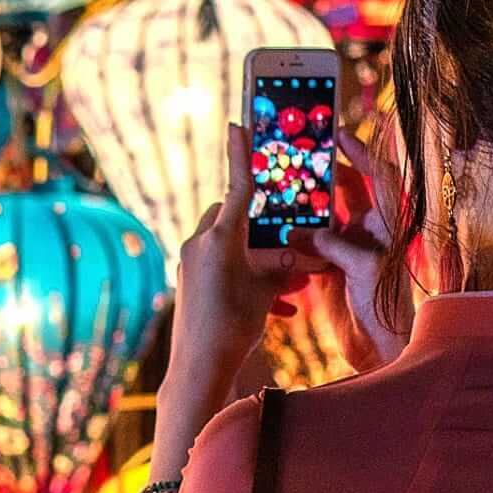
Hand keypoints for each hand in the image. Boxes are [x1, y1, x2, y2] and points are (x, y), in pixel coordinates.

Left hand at [151, 123, 307, 484]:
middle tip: (288, 235)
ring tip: (292, 280)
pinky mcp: (190, 282)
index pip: (237, 187)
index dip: (241, 155)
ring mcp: (192, 263)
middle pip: (234, 216)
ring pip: (231, 245)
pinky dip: (247, 278)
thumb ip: (283, 266)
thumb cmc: (234, 326)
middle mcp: (201, 244)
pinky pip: (223, 268)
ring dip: (259, 257)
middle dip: (262, 225)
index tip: (237, 124)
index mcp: (221, 237)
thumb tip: (301, 256)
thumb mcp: (267, 291)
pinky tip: (278, 306)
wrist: (198, 368)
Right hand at [292, 128, 411, 370]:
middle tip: (296, 158)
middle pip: (345, 191)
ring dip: (304, 206)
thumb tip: (301, 231)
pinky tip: (276, 231)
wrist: (379, 350)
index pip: (378, 177)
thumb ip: (336, 245)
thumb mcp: (364, 270)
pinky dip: (295, 237)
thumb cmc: (386, 310)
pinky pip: (310, 243)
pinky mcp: (330, 268)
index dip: (361, 153)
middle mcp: (369, 232)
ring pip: (324, 216)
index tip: (339, 135)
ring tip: (280, 190)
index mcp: (387, 225)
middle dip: (322, 175)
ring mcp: (348, 249)